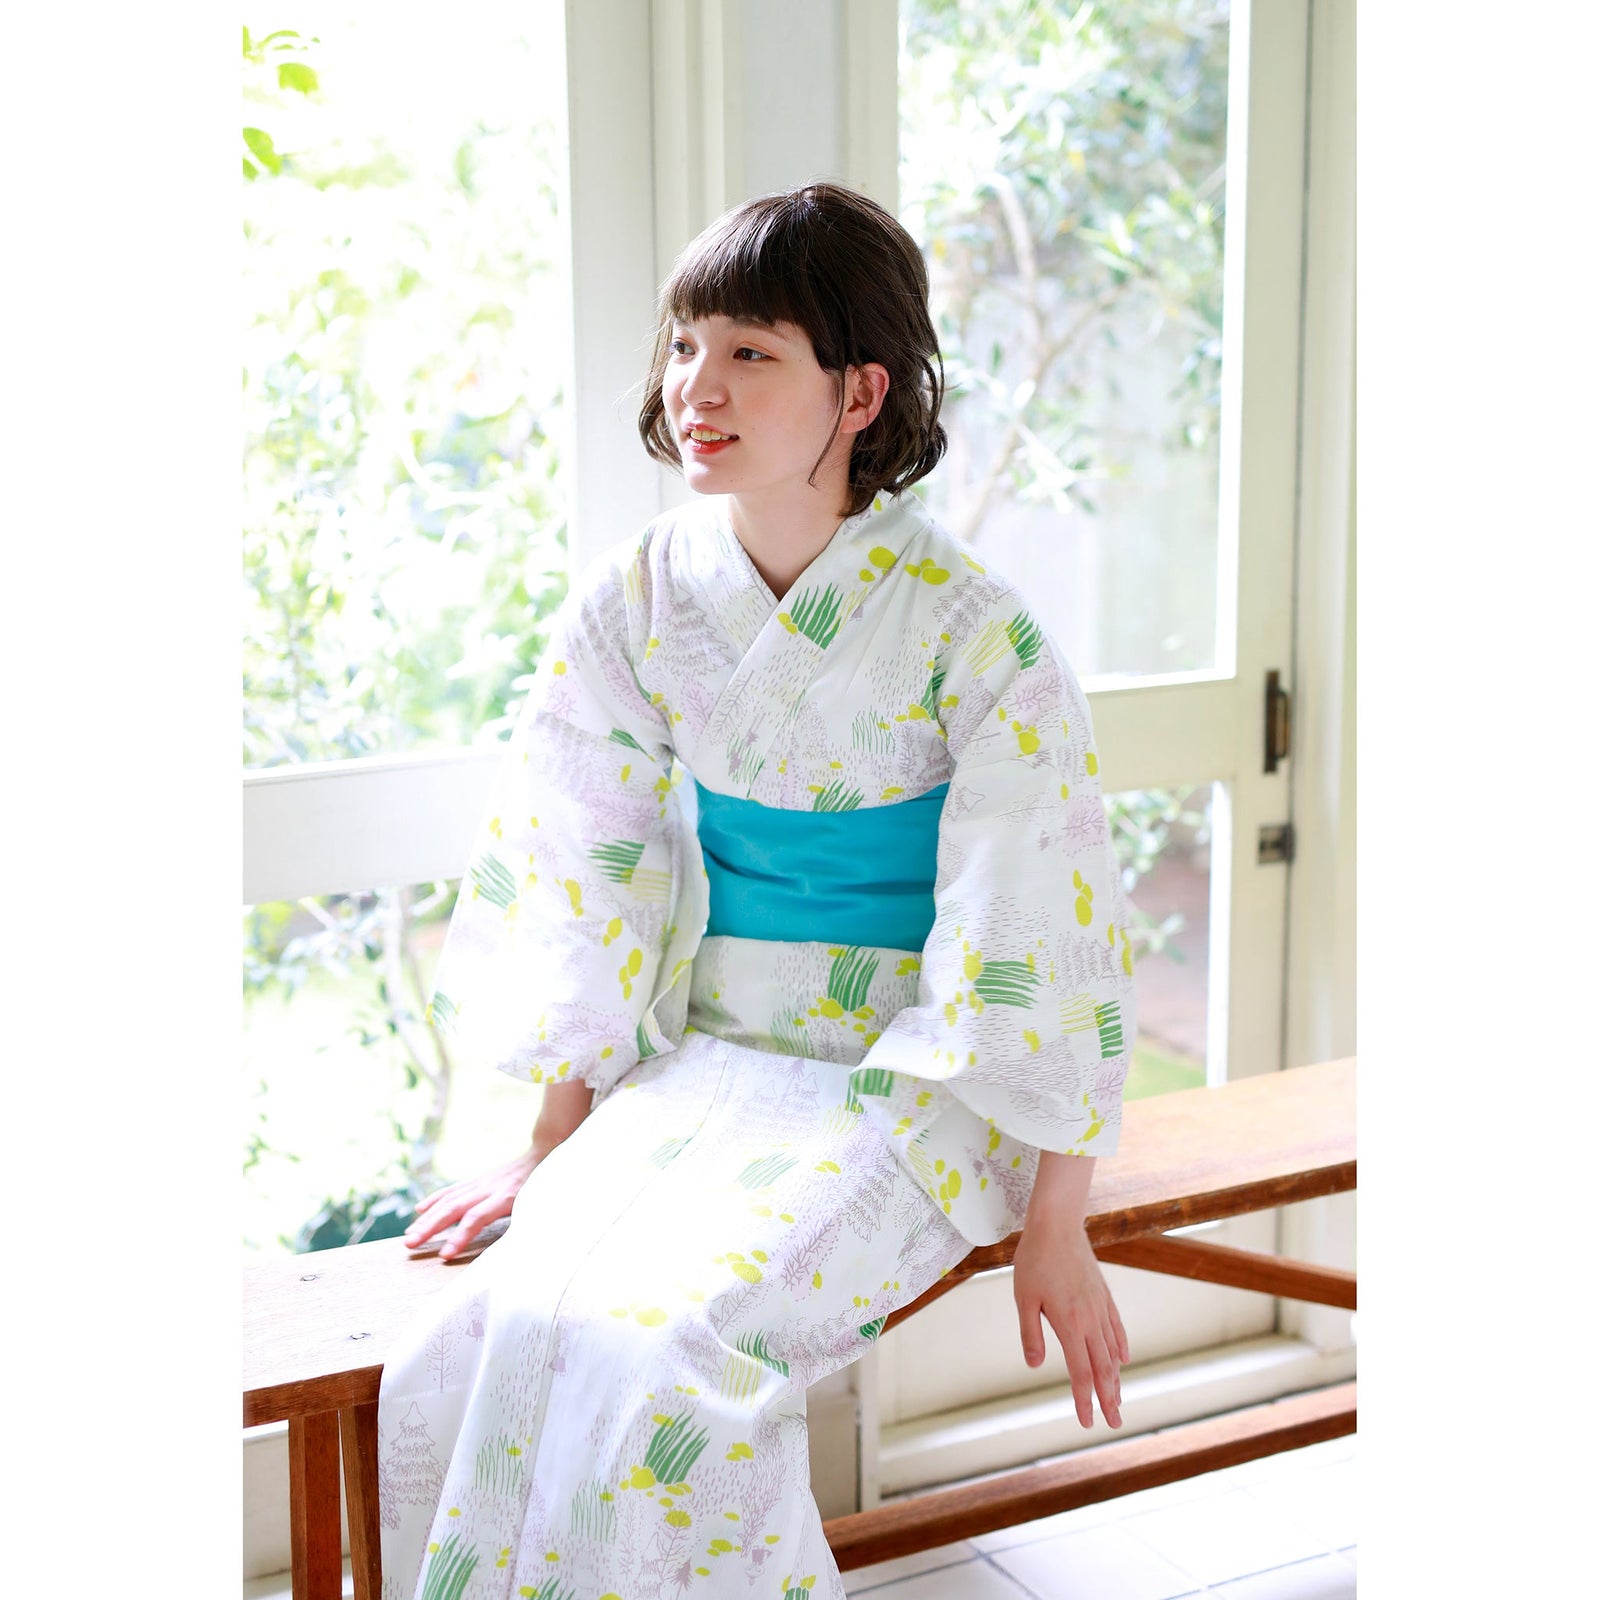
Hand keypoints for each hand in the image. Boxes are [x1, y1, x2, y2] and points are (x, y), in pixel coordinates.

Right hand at [402, 1147, 541, 1260]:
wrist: (542, 1155)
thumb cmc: (543, 1188)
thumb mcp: (540, 1205)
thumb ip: (528, 1222)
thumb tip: (522, 1246)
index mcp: (506, 1197)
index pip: (477, 1217)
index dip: (460, 1236)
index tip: (444, 1255)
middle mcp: (488, 1188)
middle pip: (455, 1208)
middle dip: (430, 1228)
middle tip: (410, 1246)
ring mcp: (480, 1183)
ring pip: (448, 1200)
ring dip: (427, 1219)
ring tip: (409, 1236)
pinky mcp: (476, 1180)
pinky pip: (451, 1190)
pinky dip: (434, 1200)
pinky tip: (419, 1211)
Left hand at [1012, 1217, 1129, 1428]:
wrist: (1057, 1225)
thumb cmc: (1035, 1260)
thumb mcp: (1024, 1298)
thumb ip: (1030, 1334)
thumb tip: (1034, 1365)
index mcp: (1070, 1324)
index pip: (1081, 1373)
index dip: (1085, 1400)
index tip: (1086, 1422)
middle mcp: (1090, 1320)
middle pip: (1104, 1369)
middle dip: (1109, 1399)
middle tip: (1115, 1423)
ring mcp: (1100, 1307)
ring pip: (1112, 1351)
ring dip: (1116, 1378)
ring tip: (1118, 1399)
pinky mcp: (1103, 1295)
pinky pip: (1116, 1328)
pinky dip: (1121, 1347)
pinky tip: (1123, 1359)